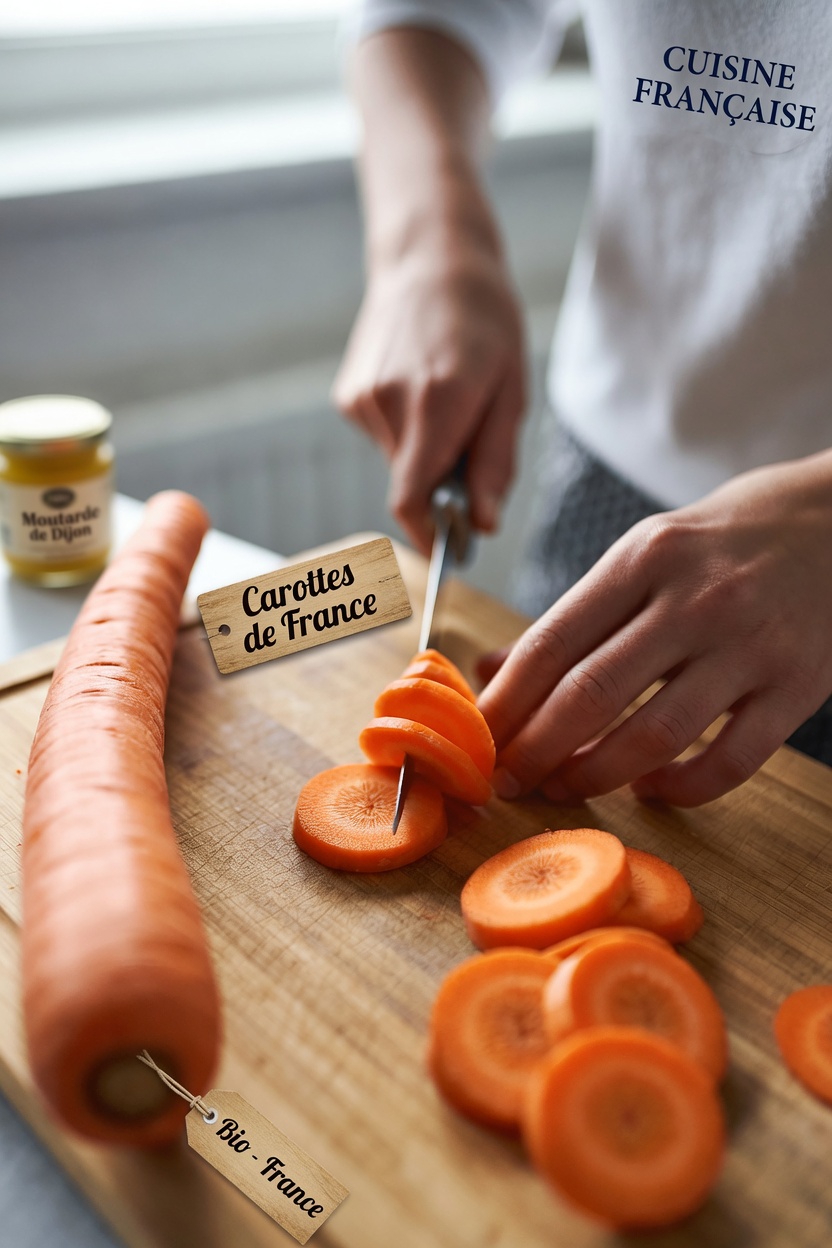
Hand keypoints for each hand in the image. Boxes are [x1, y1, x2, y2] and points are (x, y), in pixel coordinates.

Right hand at [332, 230, 525, 553]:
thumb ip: (494, 463)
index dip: (428, 534)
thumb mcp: (512, 391)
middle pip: (410, 484)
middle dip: (440, 484)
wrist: (431, 258)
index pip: (410, 500)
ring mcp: (361, 399)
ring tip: (445, 399)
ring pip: (397, 461)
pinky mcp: (347, 395)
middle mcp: (389, 403)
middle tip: (470, 442)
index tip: (449, 545)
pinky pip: (383, 437)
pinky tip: (418, 386)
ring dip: (424, 451)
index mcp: (437, 402)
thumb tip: (482, 525)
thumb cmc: (485, 320)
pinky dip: (405, 430)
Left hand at [477, 451, 831, 805]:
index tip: (477, 740)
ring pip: (655, 733)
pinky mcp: (799, 686)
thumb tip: (492, 673)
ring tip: (564, 788)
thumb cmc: (728, 540)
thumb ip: (574, 616)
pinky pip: (730, 760)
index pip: (553, 641)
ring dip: (596, 774)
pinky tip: (651, 790)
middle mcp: (694, 599)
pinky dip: (682, 788)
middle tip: (507, 781)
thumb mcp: (646, 552)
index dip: (507, 702)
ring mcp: (750, 644)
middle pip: (593, 693)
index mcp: (644, 557)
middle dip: (537, 749)